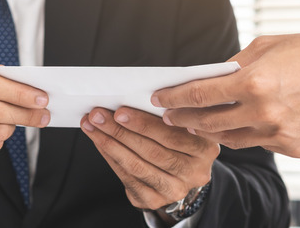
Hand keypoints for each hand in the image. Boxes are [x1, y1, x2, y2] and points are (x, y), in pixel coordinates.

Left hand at [80, 107, 218, 219]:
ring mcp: (175, 189)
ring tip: (93, 127)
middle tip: (99, 116)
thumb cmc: (181, 142)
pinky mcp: (155, 200)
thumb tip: (130, 99)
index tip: (120, 111)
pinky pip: (128, 178)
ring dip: (110, 143)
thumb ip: (170, 117)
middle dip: (120, 130)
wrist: (183, 175)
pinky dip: (111, 157)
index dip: (144, 123)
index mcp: (206, 148)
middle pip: (152, 150)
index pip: (172, 135)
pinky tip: (100, 143)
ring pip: (137, 165)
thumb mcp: (186, 127)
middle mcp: (194, 172)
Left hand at [152, 20, 299, 156]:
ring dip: (213, 132)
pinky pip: (262, 144)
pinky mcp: (296, 149)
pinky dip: (251, 134)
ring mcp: (281, 135)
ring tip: (200, 124)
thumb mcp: (270, 45)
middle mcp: (265, 112)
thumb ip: (237, 64)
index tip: (159, 99)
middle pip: (209, 123)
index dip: (174, 98)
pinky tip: (245, 124)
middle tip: (170, 117)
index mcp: (255, 81)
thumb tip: (214, 76)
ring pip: (233, 139)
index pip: (200, 95)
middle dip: (185, 120)